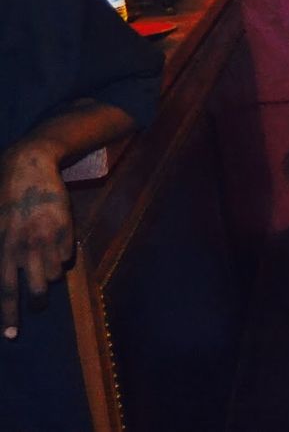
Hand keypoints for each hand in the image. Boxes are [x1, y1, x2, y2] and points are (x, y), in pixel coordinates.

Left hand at [0, 141, 73, 338]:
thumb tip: (6, 278)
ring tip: (45, 260)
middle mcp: (24, 247)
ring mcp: (47, 237)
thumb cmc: (5, 198)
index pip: (5, 290)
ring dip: (51, 272)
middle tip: (38, 305)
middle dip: (38, 302)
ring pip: (56, 274)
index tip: (11, 336)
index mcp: (3, 248)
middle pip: (37, 288)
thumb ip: (3, 252)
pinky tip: (55, 241)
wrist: (29, 167)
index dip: (9, 315)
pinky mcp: (65, 228)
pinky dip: (62, 254)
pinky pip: (68, 255)